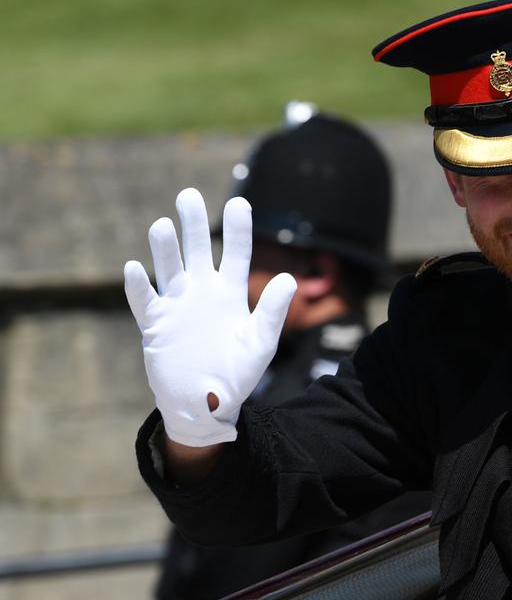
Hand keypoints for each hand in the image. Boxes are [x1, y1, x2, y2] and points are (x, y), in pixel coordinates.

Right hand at [123, 189, 295, 446]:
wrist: (207, 405)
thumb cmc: (237, 374)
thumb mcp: (261, 343)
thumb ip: (273, 311)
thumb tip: (289, 277)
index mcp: (231, 294)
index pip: (237, 254)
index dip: (238, 230)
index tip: (240, 203)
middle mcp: (202, 293)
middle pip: (197, 251)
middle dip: (193, 224)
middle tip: (188, 195)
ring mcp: (177, 306)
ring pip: (169, 269)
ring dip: (165, 249)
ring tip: (163, 225)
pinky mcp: (156, 325)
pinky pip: (144, 301)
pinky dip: (139, 286)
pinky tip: (135, 268)